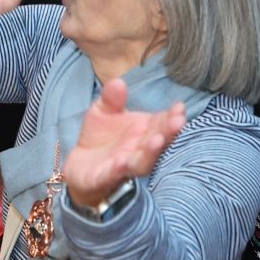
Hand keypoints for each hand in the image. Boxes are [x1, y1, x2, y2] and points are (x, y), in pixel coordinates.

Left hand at [63, 77, 186, 208]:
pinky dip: (121, 168)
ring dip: (151, 152)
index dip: (173, 116)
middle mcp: (140, 149)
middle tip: (178, 122)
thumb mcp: (103, 111)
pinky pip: (115, 173)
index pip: (162, 123)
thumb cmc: (100, 137)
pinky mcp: (107, 176)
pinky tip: (123, 162)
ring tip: (157, 140)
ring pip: (143, 161)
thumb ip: (111, 99)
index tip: (180, 107)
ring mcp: (126, 164)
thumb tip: (118, 82)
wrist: (80, 164)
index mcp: (144, 131)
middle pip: (158, 141)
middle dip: (169, 132)